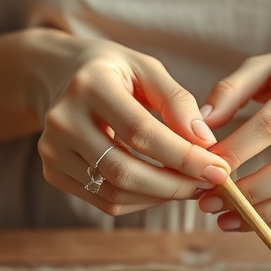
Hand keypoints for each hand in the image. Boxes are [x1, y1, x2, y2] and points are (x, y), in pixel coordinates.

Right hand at [35, 36, 230, 214]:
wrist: (58, 75)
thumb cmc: (114, 71)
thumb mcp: (147, 69)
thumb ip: (177, 102)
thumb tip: (205, 142)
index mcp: (89, 85)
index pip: (141, 132)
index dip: (183, 156)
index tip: (219, 168)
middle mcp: (63, 120)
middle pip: (124, 171)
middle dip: (175, 184)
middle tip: (209, 184)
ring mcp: (52, 150)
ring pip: (115, 193)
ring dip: (161, 196)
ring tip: (190, 185)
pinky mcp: (52, 171)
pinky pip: (104, 201)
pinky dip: (141, 201)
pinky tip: (162, 188)